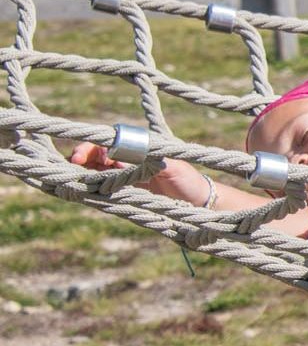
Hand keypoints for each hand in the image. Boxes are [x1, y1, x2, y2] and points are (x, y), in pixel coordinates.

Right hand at [68, 143, 212, 200]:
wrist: (197, 203)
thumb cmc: (189, 180)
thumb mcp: (174, 167)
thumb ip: (156, 159)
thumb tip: (140, 151)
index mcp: (139, 148)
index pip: (109, 142)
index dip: (92, 147)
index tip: (81, 156)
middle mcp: (129, 159)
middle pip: (98, 154)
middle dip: (83, 158)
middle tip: (73, 165)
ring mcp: (125, 175)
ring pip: (97, 170)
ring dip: (84, 172)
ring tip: (73, 177)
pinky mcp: (125, 191)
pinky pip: (103, 186)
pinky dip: (91, 186)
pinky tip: (83, 188)